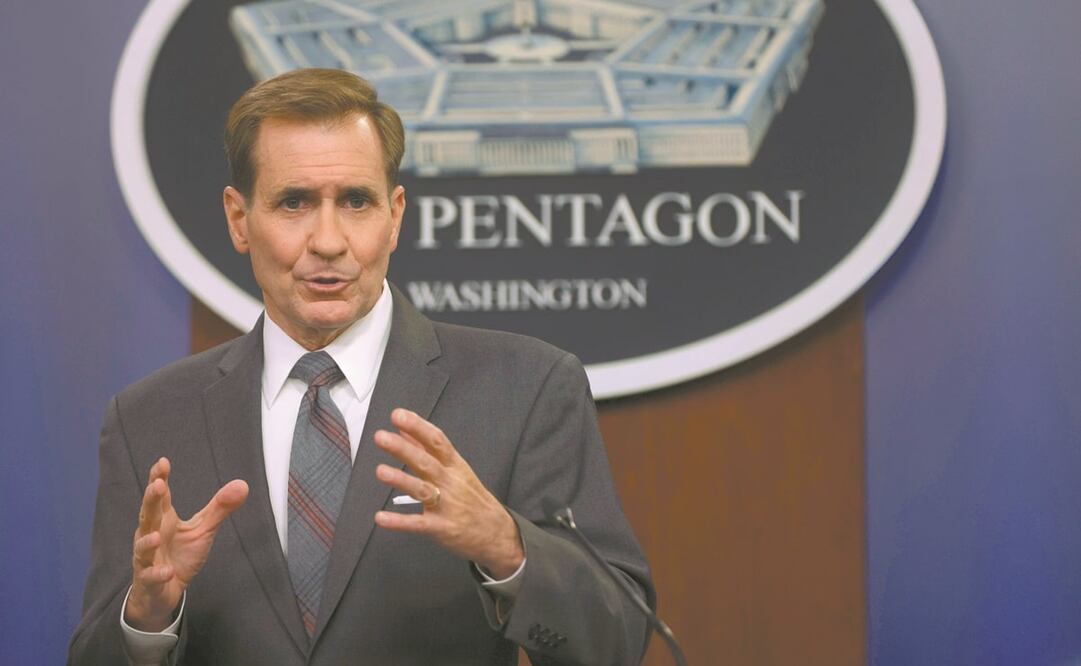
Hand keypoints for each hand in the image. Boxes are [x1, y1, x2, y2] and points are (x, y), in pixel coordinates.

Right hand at [125, 457, 248, 630]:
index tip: (162, 462)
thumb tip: (242, 484)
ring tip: (156, 537)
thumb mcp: (203, 529)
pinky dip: (157, 574)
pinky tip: (167, 572)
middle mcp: (151, 534)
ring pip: (142, 547)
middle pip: (148, 515)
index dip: (159, 479)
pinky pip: (151, 577)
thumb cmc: (180, 555)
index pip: (160, 497)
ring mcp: (147, 558)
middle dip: (151, 501)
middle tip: (158, 486)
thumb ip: (220, 508)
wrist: (164, 591)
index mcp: (164, 520)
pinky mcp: (149, 580)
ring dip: (147, 541)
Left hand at [373, 409, 524, 578]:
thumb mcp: (456, 469)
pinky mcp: (442, 528)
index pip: (436, 441)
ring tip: (380, 471)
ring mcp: (447, 506)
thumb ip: (427, 450)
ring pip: (422, 490)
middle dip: (403, 449)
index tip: (398, 415)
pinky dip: (400, 522)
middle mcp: (451, 482)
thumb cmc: (472, 497)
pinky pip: (418, 524)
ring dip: (402, 480)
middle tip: (381, 437)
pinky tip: (381, 517)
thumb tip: (404, 430)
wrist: (497, 533)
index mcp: (455, 465)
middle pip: (426, 462)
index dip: (417, 427)